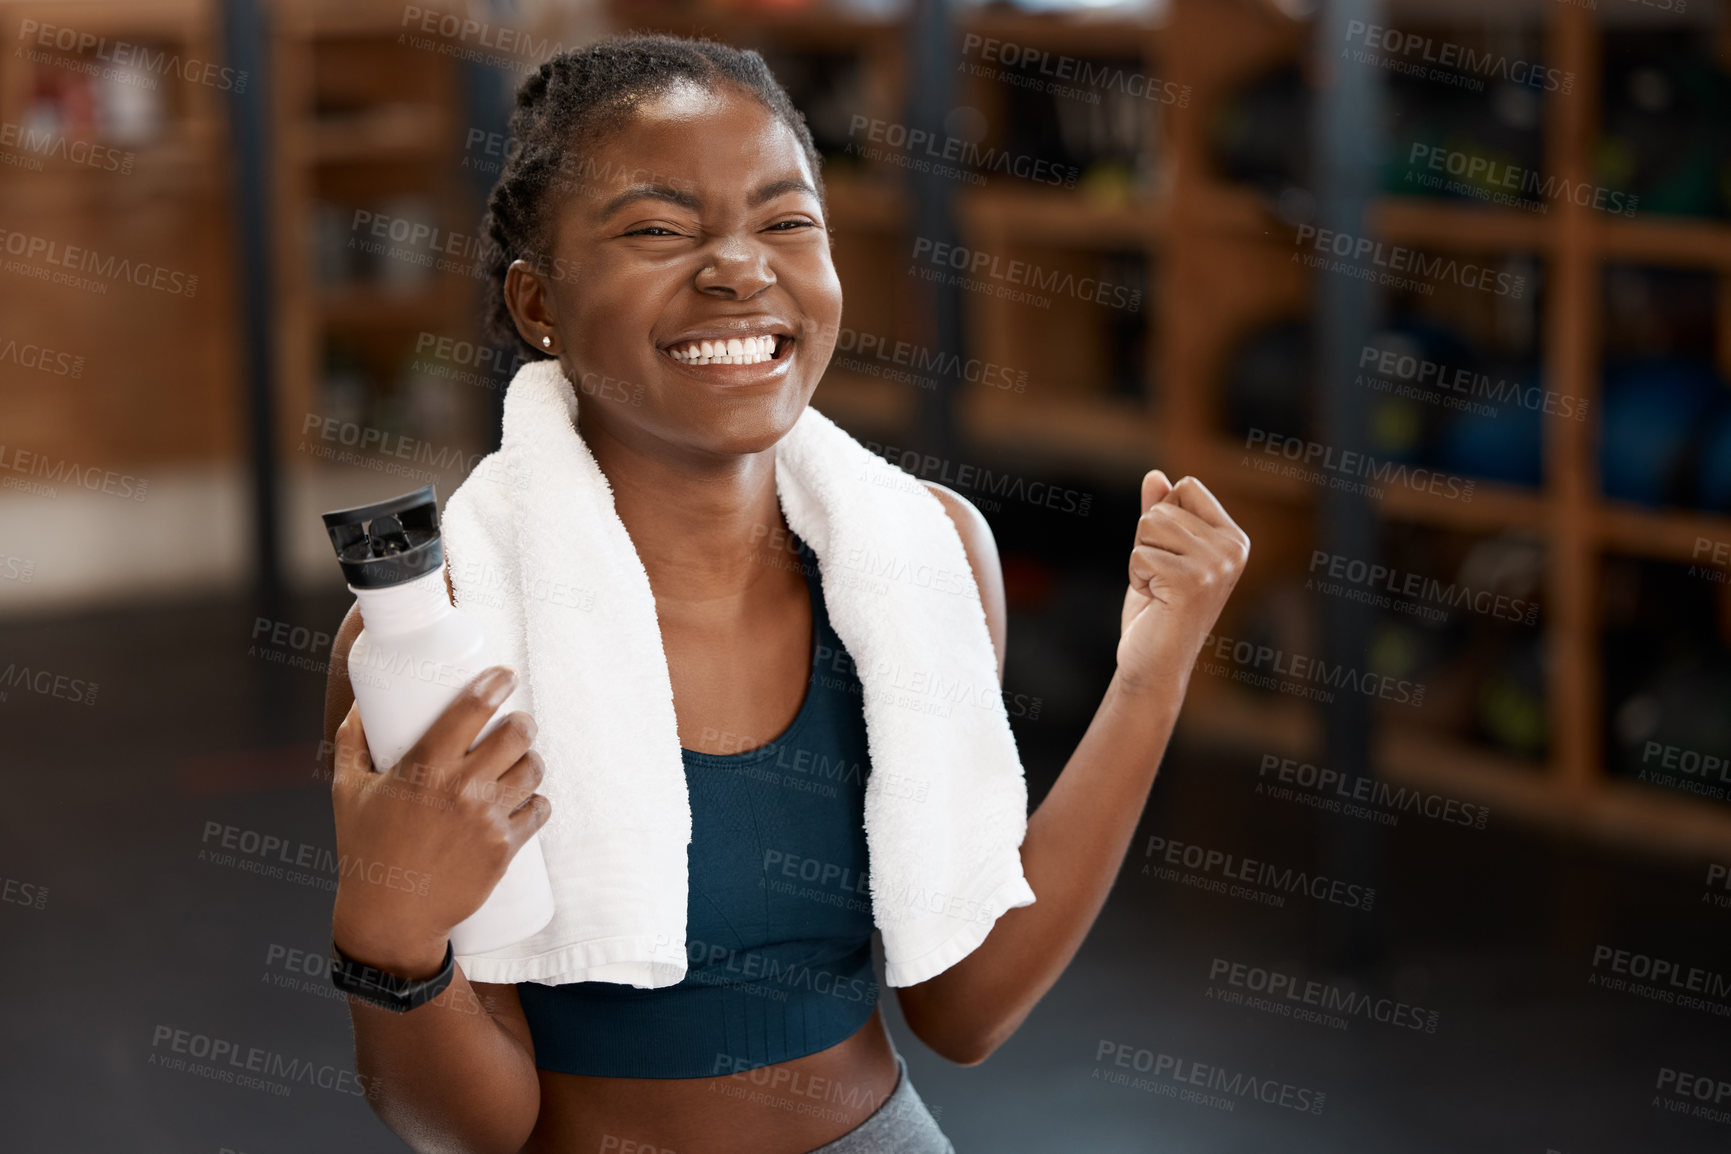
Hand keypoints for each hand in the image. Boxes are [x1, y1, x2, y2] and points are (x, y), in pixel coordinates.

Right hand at [329, 667, 550, 975]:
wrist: (390, 917)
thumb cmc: (365, 851)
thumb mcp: (348, 791)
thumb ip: (351, 743)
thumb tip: (359, 706)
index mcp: (424, 767)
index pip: (473, 708)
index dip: (496, 683)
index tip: (505, 675)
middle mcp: (461, 788)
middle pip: (518, 734)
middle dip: (523, 722)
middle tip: (517, 725)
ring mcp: (487, 819)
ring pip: (534, 769)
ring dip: (531, 760)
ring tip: (521, 761)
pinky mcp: (505, 848)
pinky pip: (540, 810)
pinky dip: (537, 801)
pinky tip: (527, 799)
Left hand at [1118, 471, 1249, 696]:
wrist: (1154, 663)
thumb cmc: (1156, 609)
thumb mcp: (1158, 553)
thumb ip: (1159, 514)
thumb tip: (1154, 475)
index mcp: (1234, 538)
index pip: (1187, 486)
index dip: (1163, 517)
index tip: (1172, 557)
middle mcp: (1233, 549)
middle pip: (1163, 507)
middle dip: (1147, 542)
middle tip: (1162, 580)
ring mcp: (1216, 565)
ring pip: (1148, 526)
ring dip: (1140, 558)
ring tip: (1159, 589)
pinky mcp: (1191, 581)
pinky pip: (1139, 554)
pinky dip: (1136, 577)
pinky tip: (1154, 600)